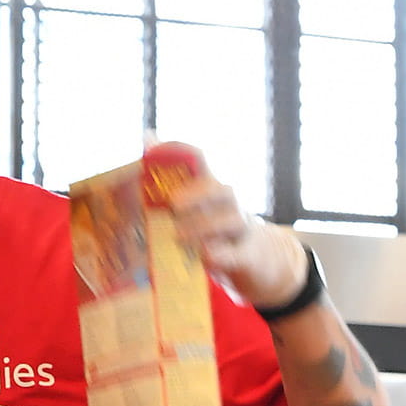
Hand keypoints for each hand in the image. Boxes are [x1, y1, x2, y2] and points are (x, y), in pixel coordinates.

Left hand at [154, 141, 309, 309]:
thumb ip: (169, 189)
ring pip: (232, 220)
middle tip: (172, 204)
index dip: (180, 151)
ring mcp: (243, 232)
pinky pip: (238, 254)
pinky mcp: (248, 259)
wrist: (259, 265)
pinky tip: (205, 257)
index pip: (199, 162)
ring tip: (179, 237)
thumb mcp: (193, 213)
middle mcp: (230, 207)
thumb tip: (146, 141)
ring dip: (205, 226)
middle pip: (220, 190)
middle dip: (196, 194)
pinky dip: (222, 254)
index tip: (152, 145)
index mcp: (211, 192)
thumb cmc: (216, 235)